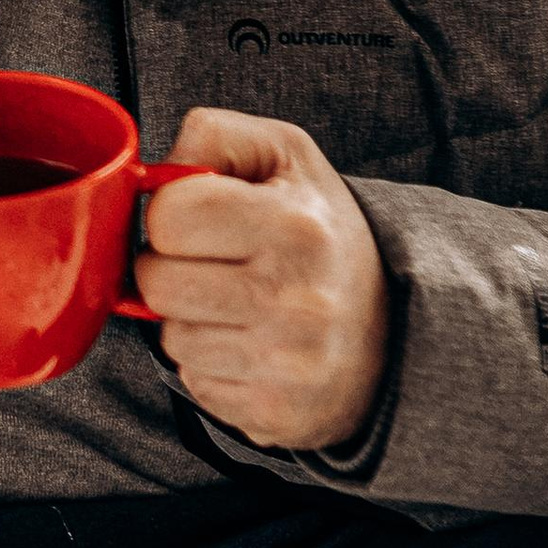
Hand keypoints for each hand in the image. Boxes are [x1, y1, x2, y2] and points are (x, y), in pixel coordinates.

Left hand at [130, 109, 388, 452]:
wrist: (394, 328)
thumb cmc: (318, 231)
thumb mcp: (284, 155)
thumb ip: (213, 135)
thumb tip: (152, 174)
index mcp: (295, 225)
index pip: (168, 216)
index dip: (171, 214)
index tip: (201, 220)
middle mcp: (296, 298)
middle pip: (156, 281)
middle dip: (171, 268)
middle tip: (214, 264)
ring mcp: (286, 363)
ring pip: (170, 337)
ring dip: (189, 320)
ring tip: (238, 306)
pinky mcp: (274, 412)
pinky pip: (194, 382)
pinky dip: (211, 363)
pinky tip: (251, 345)